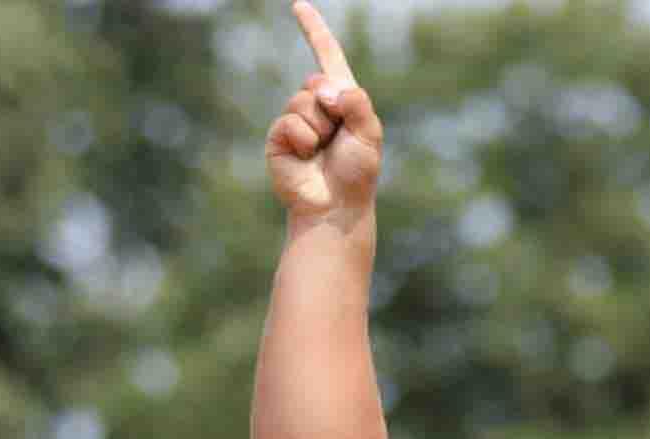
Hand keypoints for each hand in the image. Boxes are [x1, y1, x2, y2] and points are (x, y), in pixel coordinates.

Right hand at [266, 2, 382, 224]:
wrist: (336, 208)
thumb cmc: (357, 174)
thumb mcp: (370, 134)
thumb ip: (358, 103)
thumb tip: (327, 89)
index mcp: (341, 99)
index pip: (326, 56)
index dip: (314, 31)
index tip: (298, 6)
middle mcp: (316, 106)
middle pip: (315, 81)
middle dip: (331, 106)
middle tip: (337, 136)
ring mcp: (295, 121)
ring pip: (302, 102)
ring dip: (318, 127)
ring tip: (322, 151)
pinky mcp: (278, 138)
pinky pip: (289, 122)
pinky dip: (303, 139)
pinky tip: (305, 157)